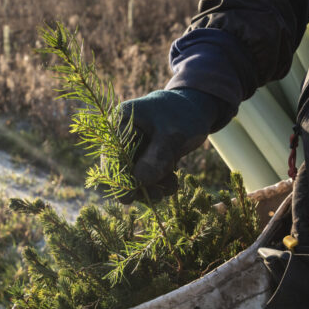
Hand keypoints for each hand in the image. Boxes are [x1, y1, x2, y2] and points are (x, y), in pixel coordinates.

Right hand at [117, 88, 223, 202]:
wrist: (195, 110)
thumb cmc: (182, 115)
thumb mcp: (173, 134)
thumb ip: (157, 157)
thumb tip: (139, 182)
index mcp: (120, 123)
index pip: (113, 155)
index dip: (119, 178)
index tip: (129, 198)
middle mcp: (120, 137)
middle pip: (120, 168)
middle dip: (139, 185)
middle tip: (158, 196)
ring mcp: (131, 149)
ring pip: (134, 176)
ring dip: (151, 186)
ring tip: (172, 185)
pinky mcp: (143, 159)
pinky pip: (145, 177)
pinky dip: (158, 183)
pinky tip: (172, 182)